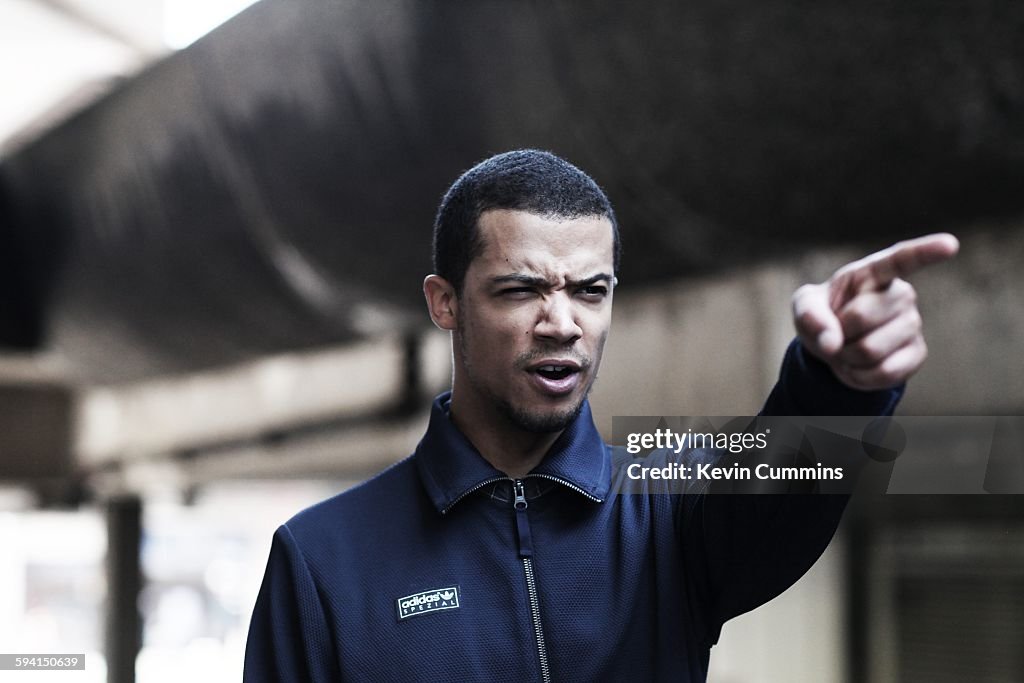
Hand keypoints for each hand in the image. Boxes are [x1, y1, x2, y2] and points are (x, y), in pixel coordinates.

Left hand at [791, 233, 958, 390]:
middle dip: (837, 332)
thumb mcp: (805, 307)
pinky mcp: (917, 354)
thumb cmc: (822, 315)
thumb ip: (810, 316)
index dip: (926, 252)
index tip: (950, 244)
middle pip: (861, 317)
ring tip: (848, 348)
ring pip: (870, 351)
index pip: (903, 258)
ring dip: (846, 357)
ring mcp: (913, 324)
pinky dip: (859, 377)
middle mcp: (901, 294)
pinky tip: (858, 366)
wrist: (835, 344)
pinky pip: (884, 373)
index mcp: (874, 272)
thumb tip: (832, 343)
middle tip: (837, 332)